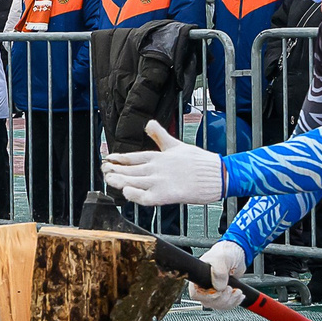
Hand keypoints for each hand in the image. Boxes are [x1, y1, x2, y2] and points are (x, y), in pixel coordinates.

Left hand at [101, 120, 225, 206]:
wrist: (217, 174)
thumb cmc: (200, 162)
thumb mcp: (177, 144)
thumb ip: (160, 135)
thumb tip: (149, 123)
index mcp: (159, 156)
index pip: (133, 156)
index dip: (119, 158)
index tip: (108, 158)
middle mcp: (157, 167)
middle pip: (129, 169)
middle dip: (114, 170)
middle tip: (104, 170)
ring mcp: (160, 181)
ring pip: (133, 181)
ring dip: (119, 181)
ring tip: (109, 179)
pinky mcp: (167, 195)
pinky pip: (145, 197)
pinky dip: (134, 195)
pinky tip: (126, 192)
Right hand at [190, 240, 247, 311]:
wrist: (237, 253)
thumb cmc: (225, 252)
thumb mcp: (221, 258)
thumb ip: (219, 272)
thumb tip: (219, 287)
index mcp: (198, 277)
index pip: (195, 294)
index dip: (207, 296)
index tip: (218, 291)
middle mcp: (204, 285)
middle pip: (208, 302)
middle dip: (222, 299)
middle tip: (230, 289)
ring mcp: (214, 290)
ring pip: (218, 305)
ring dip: (230, 301)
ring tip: (237, 291)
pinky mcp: (223, 293)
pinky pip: (226, 304)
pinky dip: (234, 302)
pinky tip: (239, 295)